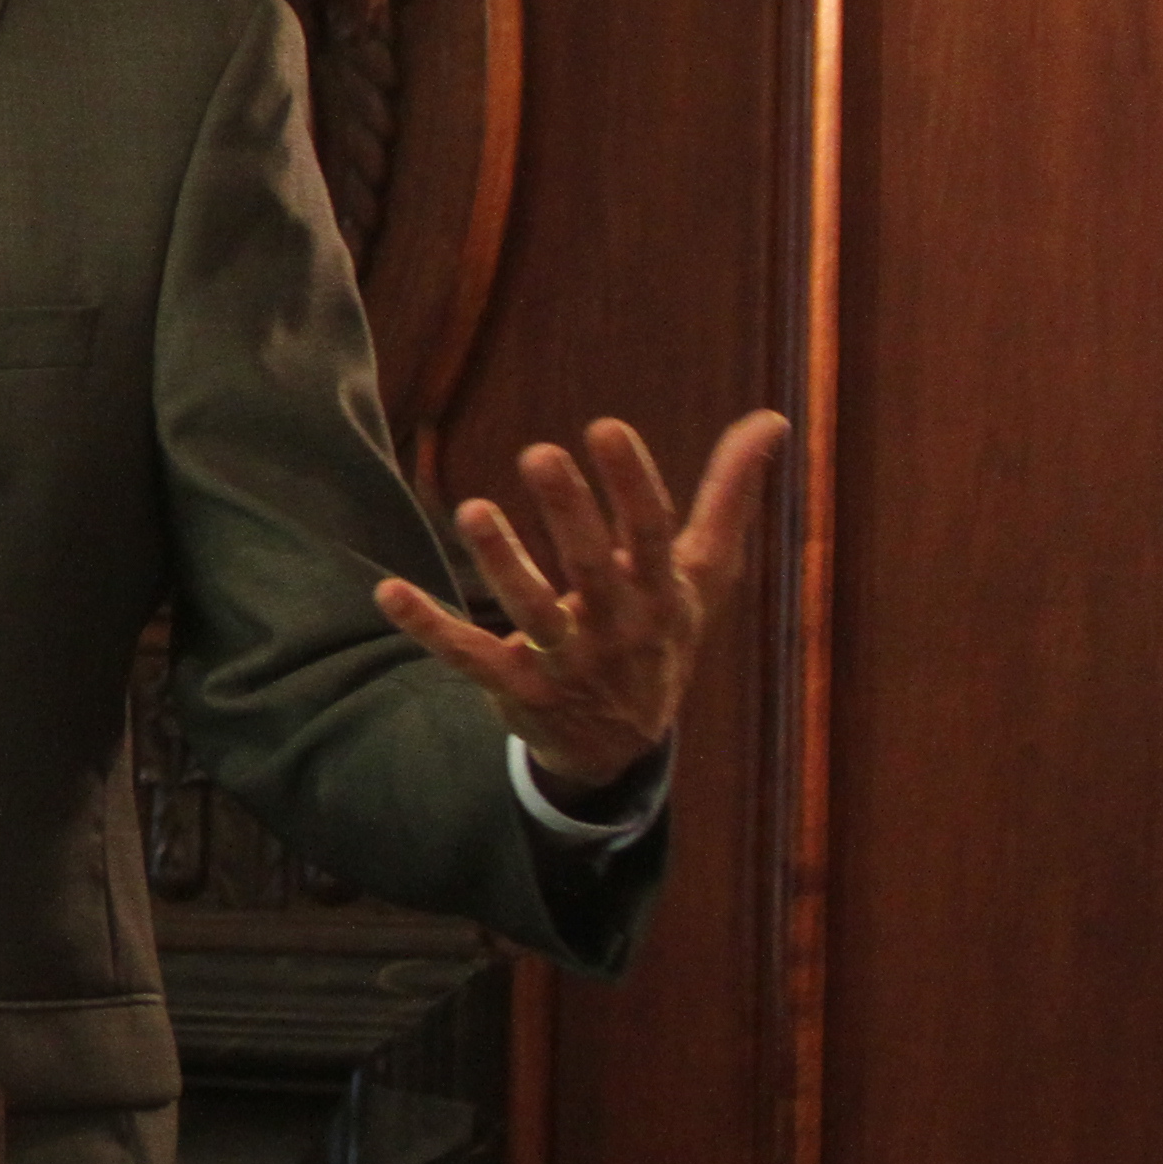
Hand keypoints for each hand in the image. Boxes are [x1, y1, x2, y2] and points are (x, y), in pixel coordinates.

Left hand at [377, 409, 788, 797]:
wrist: (624, 745)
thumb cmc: (660, 631)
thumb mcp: (704, 574)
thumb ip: (730, 496)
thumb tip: (773, 418)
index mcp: (661, 593)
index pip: (652, 533)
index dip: (631, 483)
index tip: (606, 427)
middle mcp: (616, 628)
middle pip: (591, 567)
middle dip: (569, 513)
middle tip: (540, 453)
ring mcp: (565, 661)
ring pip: (532, 612)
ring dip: (501, 562)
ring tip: (471, 509)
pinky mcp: (515, 687)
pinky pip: (469, 656)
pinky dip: (429, 626)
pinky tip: (389, 592)